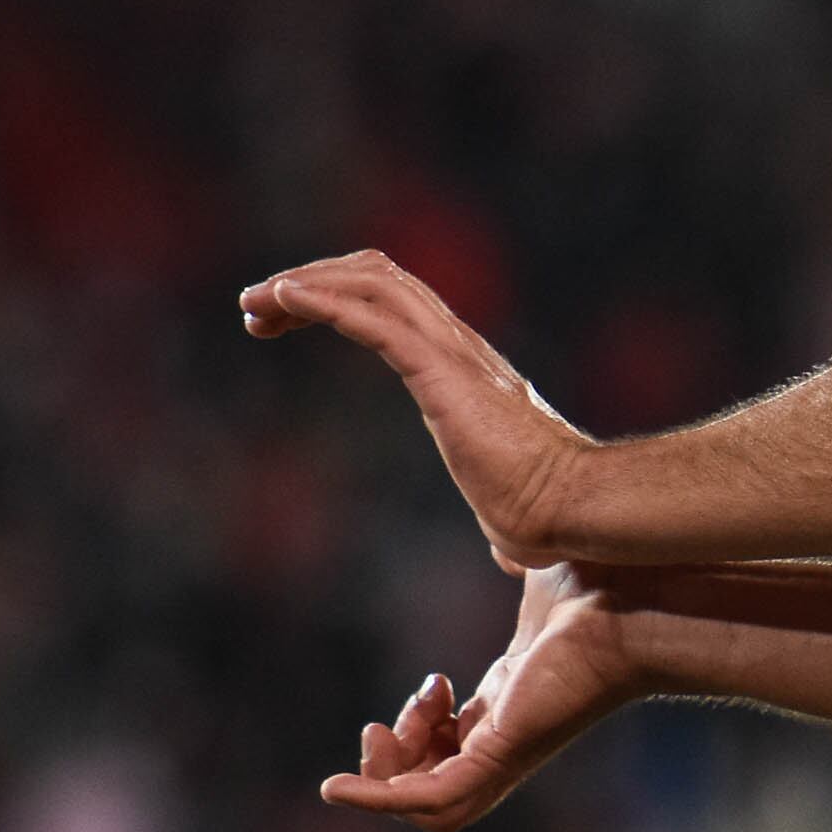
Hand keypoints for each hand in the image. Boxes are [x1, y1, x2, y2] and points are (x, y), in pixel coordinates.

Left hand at [241, 249, 593, 569]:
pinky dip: (323, 301)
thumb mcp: (510, 513)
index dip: (338, 297)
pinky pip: (373, 319)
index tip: (282, 321)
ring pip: (372, 282)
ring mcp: (455, 355)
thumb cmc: (553, 520)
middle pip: (378, 276)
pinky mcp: (443, 372)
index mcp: (469, 372)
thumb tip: (511, 555)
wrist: (579, 510)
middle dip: (309, 280)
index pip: (400, 304)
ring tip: (253, 304)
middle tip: (253, 307)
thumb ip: (502, 520)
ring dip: (303, 284)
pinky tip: (281, 299)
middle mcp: (461, 348)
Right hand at [323, 562, 641, 831]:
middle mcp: (509, 739)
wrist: (633, 601)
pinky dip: (379, 803)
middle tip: (389, 722)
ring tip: (383, 733)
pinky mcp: (502, 756)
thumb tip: (507, 543)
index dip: (420, 728)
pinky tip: (337, 790)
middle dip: (395, 760)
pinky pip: (431, 803)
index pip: (452, 748)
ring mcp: (506, 754)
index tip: (433, 683)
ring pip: (431, 807)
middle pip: (434, 784)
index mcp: (512, 708)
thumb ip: (517, 567)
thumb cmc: (600, 592)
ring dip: (387, 778)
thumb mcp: (538, 582)